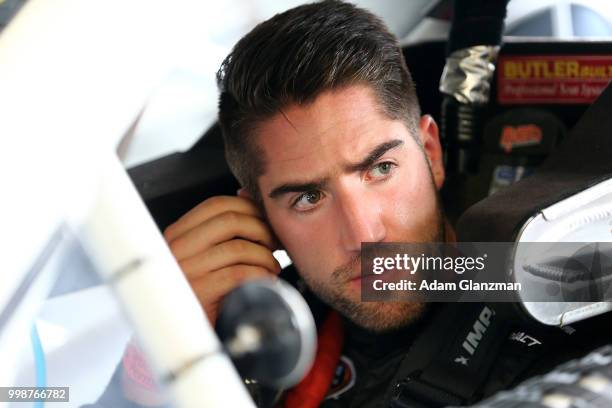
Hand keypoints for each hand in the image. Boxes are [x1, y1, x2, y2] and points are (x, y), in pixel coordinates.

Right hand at [164, 196, 280, 324]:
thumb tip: (246, 194)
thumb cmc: (202, 292)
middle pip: (230, 221)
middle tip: (276, 244)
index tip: (266, 221)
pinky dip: (260, 274)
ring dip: (265, 256)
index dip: (249, 208)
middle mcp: (175, 249)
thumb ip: (222, 228)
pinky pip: (238, 274)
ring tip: (272, 267)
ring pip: (238, 248)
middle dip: (262, 230)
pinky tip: (266, 280)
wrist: (184, 336)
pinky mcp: (197, 294)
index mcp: (177, 234)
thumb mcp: (206, 255)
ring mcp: (184, 271)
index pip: (216, 205)